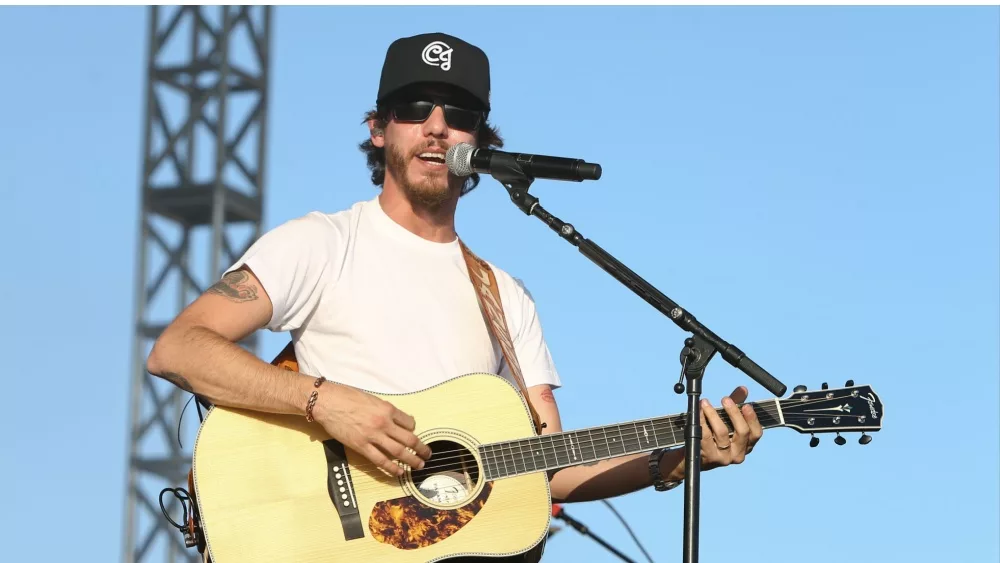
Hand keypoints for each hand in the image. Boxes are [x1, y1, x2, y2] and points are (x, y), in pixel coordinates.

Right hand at [312, 383, 431, 476]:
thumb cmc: (347, 396)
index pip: (409, 422)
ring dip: (411, 460)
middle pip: (409, 439)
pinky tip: (399, 472)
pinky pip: (380, 460)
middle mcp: (383, 423)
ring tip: (418, 466)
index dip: (413, 429)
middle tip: (427, 454)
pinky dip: (392, 468)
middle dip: (421, 448)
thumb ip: (384, 409)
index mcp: (387, 409)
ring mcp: (373, 436)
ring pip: (398, 452)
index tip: (413, 433)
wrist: (327, 402)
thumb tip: (394, 418)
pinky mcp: (361, 446)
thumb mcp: (372, 399)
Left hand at [700, 386, 762, 469]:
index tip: (746, 405)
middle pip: (742, 431)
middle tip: (725, 399)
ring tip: (705, 403)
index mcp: (747, 445)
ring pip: (722, 432)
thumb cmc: (714, 435)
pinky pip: (706, 436)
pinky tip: (699, 413)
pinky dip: (702, 421)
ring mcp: (725, 458)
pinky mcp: (710, 457)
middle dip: (734, 413)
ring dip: (713, 414)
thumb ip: (736, 404)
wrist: (695, 456)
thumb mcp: (727, 420)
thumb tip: (743, 389)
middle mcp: (738, 454)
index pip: (756, 433)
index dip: (753, 419)